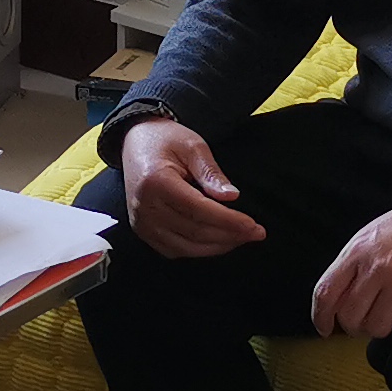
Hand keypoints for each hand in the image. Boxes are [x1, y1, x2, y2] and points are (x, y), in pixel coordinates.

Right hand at [120, 118, 265, 258]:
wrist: (135, 142)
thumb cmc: (165, 140)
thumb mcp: (193, 146)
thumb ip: (211, 173)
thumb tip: (231, 198)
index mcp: (156, 182)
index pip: (198, 210)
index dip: (228, 221)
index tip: (253, 225)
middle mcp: (144, 207)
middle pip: (194, 232)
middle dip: (229, 235)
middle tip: (256, 233)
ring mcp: (141, 223)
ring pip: (186, 247)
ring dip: (217, 246)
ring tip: (241, 237)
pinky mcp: (143, 232)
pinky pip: (174, 250)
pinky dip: (199, 250)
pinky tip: (218, 241)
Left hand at [311, 179, 391, 336]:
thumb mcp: (377, 232)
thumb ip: (355, 262)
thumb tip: (339, 299)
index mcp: (360, 249)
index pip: (326, 292)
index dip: (320, 316)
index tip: (323, 327)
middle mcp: (379, 267)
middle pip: (350, 317)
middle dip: (353, 327)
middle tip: (362, 323)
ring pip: (377, 327)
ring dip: (379, 326)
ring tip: (388, 313)